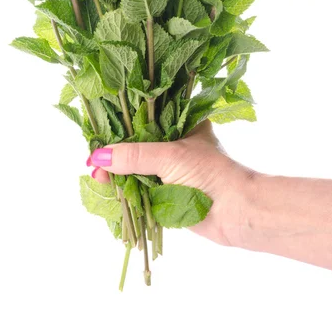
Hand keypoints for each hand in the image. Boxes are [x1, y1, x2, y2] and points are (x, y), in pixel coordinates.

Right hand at [87, 120, 254, 246]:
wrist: (239, 212)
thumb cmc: (210, 174)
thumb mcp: (169, 156)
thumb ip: (134, 156)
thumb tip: (99, 157)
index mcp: (181, 124)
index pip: (143, 120)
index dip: (119, 128)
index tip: (98, 137)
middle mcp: (176, 144)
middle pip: (137, 146)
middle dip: (114, 155)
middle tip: (92, 163)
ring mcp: (172, 170)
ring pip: (137, 170)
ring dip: (118, 175)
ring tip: (97, 178)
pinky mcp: (170, 194)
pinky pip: (142, 191)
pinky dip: (127, 193)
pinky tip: (111, 192)